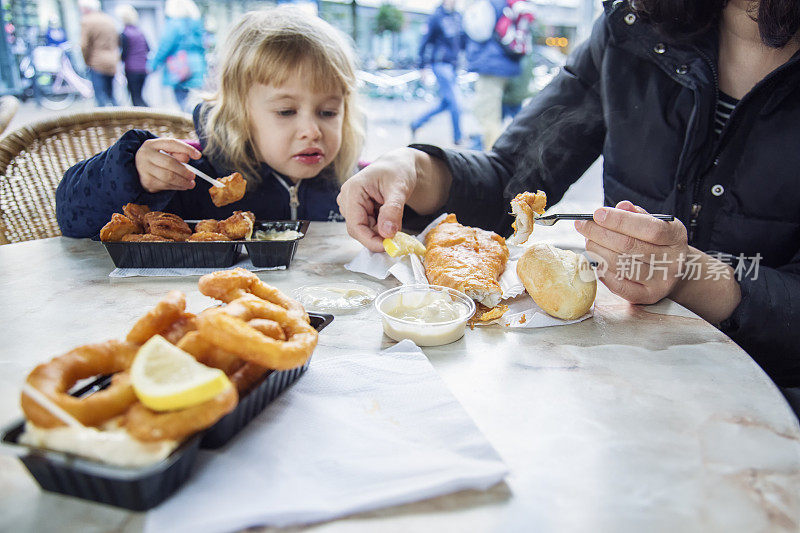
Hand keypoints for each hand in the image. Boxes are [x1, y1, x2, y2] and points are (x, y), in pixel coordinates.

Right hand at [135, 138, 201, 192]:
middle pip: (170, 163)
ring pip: (168, 177)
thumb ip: (177, 152)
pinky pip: (166, 186)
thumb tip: (188, 158)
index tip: (198, 156)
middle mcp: (145, 155)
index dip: (187, 149)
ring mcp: (144, 169)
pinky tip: (183, 186)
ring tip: (191, 183)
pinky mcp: (146, 182)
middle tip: (193, 176)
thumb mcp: (165, 151)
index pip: (172, 144)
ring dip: (183, 181)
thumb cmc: (157, 159)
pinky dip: (177, 187)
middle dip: (185, 171)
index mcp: (152, 144)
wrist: (138, 169)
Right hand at [337, 148, 418, 251]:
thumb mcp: (399, 189)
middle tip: (399, 237)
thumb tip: (387, 234)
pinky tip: (389, 218)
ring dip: (380, 231)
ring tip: (395, 218)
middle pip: (358, 230)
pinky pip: (367, 226)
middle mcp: (346, 199)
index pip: (355, 225)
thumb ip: (393, 210)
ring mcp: (350, 205)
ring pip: (364, 230)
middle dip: (378, 236)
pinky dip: (380, 228)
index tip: (388, 247)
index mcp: (352, 190)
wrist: (398, 165)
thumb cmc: (397, 171)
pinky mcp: (357, 210)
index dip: (370, 240)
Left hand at [575, 200, 689, 304]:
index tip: (597, 213)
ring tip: (588, 241)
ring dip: (597, 251)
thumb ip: (636, 215)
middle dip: (600, 233)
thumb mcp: (654, 223)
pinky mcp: (648, 297)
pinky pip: (619, 285)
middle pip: (629, 246)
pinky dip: (603, 272)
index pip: (649, 228)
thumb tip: (621, 206)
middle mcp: (672, 260)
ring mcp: (661, 281)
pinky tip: (596, 260)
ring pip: (621, 265)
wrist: (674, 270)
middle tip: (583, 225)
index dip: (620, 220)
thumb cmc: (657, 243)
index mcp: (676, 236)